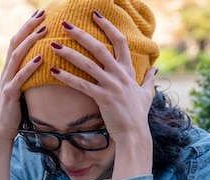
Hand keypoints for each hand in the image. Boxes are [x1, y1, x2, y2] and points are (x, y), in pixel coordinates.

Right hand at [0, 10, 46, 179]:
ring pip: (17, 56)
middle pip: (15, 42)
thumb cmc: (15, 110)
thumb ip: (28, 75)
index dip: (28, 26)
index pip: (17, 41)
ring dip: (31, 41)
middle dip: (29, 26)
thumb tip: (44, 62)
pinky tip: (41, 58)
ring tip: (44, 30)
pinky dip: (30, 67)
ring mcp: (6, 82)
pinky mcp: (9, 95)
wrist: (2, 131)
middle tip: (42, 12)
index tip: (41, 13)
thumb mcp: (22, 88)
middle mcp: (6, 71)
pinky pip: (20, 78)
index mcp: (10, 69)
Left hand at [49, 11, 156, 179]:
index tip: (95, 15)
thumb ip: (149, 79)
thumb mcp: (147, 94)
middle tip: (65, 24)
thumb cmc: (138, 115)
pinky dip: (67, 77)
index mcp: (129, 71)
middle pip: (99, 48)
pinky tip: (53, 70)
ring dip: (69, 53)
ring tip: (53, 44)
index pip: (119, 42)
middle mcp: (120, 74)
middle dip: (81, 34)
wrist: (135, 134)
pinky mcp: (103, 98)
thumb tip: (156, 69)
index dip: (107, 26)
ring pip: (87, 64)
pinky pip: (82, 84)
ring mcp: (112, 86)